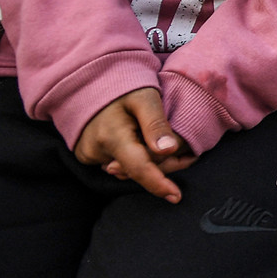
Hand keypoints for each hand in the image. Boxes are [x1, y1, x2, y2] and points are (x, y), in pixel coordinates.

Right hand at [76, 88, 190, 201]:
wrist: (90, 81)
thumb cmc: (123, 85)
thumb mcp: (145, 97)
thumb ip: (156, 124)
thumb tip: (170, 151)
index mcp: (111, 135)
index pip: (137, 167)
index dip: (157, 183)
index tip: (176, 196)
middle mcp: (95, 150)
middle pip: (135, 171)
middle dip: (162, 169)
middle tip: (189, 157)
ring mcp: (89, 155)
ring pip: (127, 169)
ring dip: (148, 164)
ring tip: (170, 148)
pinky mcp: (86, 155)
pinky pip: (116, 164)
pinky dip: (133, 160)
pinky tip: (147, 146)